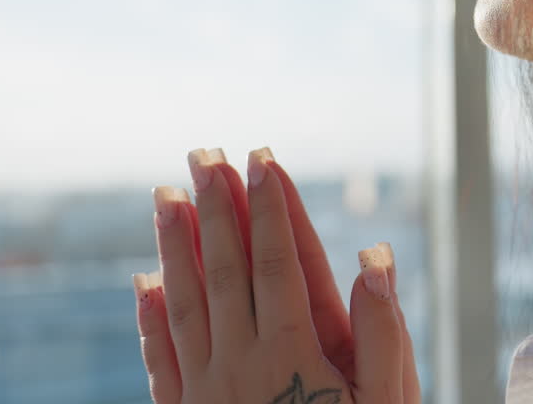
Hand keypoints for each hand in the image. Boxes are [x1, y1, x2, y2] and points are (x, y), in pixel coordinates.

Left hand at [132, 147, 421, 403]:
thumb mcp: (389, 403)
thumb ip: (382, 332)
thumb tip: (375, 255)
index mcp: (293, 350)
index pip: (280, 259)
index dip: (271, 206)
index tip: (263, 158)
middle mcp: (241, 360)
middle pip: (224, 267)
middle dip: (215, 206)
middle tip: (204, 154)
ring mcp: (206, 390)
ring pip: (183, 301)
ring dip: (174, 246)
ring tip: (165, 196)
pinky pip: (160, 358)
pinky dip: (150, 317)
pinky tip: (144, 284)